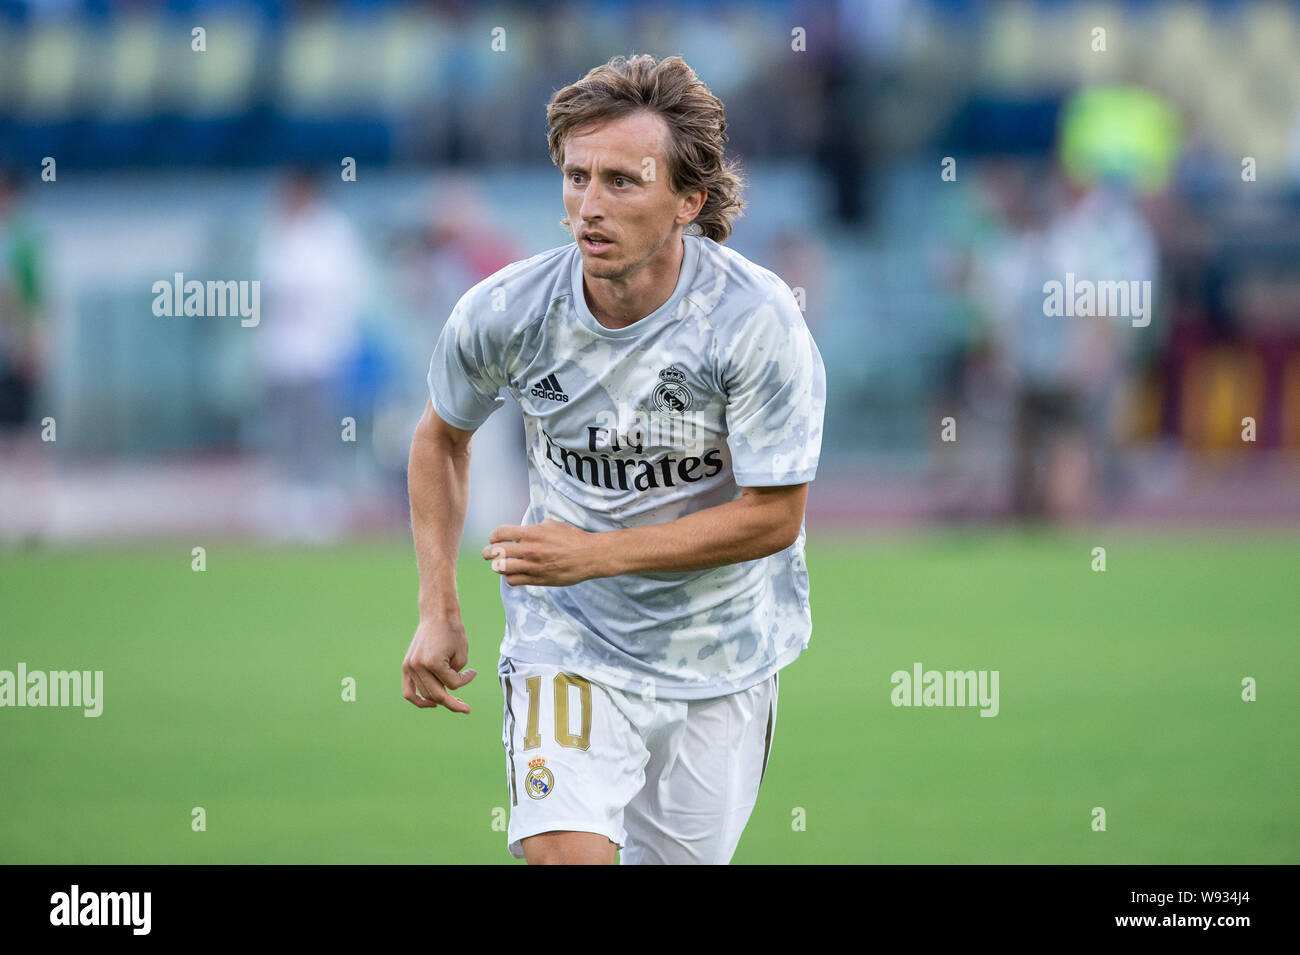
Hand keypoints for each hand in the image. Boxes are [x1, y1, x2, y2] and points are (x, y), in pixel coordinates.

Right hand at [402, 615, 476, 712]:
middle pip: (437, 694)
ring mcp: (409, 666)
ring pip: (424, 694)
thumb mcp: (462, 654)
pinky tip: (431, 704)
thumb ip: (456, 675)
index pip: (452, 684)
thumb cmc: (452, 631)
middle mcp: (418, 666)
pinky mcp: (406, 666)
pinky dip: (418, 700)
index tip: (473, 672)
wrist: (437, 614)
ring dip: (439, 699)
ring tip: (452, 702)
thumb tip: (448, 688)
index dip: (465, 680)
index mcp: (433, 662)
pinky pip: (408, 691)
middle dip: (453, 702)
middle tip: (465, 707)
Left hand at [481, 519, 597, 586]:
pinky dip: (510, 577)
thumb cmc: (572, 538)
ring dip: (498, 566)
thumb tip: (522, 532)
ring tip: (500, 564)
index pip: (500, 533)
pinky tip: (514, 573)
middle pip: (496, 552)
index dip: (494, 536)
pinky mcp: (537, 579)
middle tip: (488, 554)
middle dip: (488, 553)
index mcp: (532, 533)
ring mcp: (533, 566)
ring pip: (502, 569)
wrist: (590, 556)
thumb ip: (534, 528)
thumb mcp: (553, 525)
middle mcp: (530, 550)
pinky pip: (513, 581)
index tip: (494, 538)